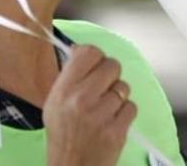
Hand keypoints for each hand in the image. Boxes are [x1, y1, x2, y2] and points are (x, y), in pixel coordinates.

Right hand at [44, 45, 137, 165]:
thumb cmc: (64, 136)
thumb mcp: (55, 103)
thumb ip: (70, 76)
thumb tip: (82, 50)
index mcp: (63, 90)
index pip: (89, 52)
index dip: (96, 56)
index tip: (95, 65)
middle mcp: (80, 99)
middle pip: (112, 65)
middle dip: (111, 76)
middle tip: (103, 89)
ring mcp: (100, 115)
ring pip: (124, 87)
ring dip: (118, 97)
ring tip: (104, 110)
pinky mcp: (116, 129)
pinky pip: (131, 107)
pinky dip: (125, 114)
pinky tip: (112, 122)